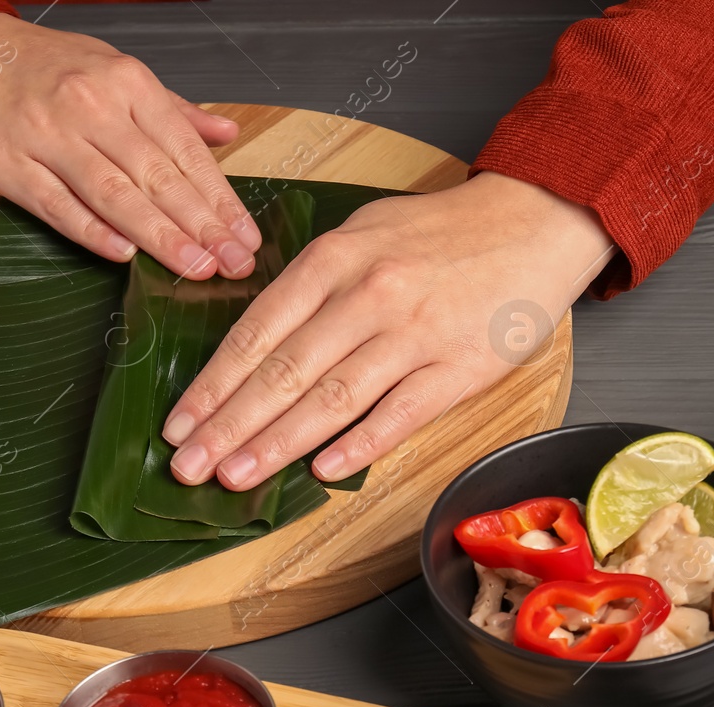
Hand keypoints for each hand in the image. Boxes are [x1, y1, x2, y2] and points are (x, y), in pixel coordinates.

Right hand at [0, 13, 259, 279]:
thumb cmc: (40, 65)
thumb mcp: (112, 69)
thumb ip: (172, 109)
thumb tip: (226, 133)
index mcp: (125, 83)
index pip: (185, 150)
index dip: (220, 198)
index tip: (245, 236)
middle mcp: (90, 107)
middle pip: (157, 175)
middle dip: (202, 225)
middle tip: (233, 263)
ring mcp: (48, 136)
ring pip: (114, 193)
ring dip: (159, 235)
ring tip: (195, 267)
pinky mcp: (9, 165)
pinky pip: (59, 205)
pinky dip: (93, 231)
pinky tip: (125, 255)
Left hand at [162, 171, 616, 487]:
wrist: (534, 222)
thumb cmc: (442, 233)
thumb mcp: (364, 234)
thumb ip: (312, 284)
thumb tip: (258, 341)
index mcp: (335, 260)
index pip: (257, 332)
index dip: (213, 384)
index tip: (179, 424)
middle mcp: (368, 295)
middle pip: (284, 371)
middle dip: (228, 425)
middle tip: (188, 466)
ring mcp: (415, 333)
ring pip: (332, 397)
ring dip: (277, 443)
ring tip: (236, 477)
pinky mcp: (460, 367)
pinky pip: (400, 412)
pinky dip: (359, 443)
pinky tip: (323, 471)